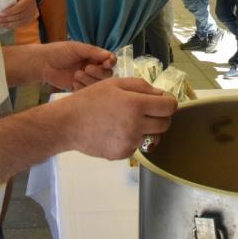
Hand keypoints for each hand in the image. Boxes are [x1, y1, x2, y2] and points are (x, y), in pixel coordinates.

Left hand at [0, 0, 38, 29]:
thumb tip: (0, 8)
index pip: (19, 7)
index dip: (10, 11)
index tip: (1, 13)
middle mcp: (32, 7)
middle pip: (19, 16)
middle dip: (7, 18)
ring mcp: (32, 14)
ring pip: (20, 22)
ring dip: (8, 24)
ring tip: (0, 23)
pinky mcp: (31, 19)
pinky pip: (21, 24)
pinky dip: (12, 26)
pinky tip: (5, 25)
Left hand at [41, 40, 115, 89]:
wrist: (43, 63)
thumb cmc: (59, 52)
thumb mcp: (76, 48)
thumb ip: (92, 51)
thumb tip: (109, 55)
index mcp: (94, 57)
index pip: (110, 61)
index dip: (110, 62)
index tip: (106, 63)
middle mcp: (93, 68)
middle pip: (107, 74)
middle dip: (98, 72)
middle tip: (86, 68)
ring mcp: (87, 80)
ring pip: (98, 84)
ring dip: (89, 80)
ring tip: (76, 75)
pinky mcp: (79, 89)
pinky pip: (87, 92)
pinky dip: (82, 88)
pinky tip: (73, 83)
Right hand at [62, 77, 176, 159]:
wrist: (68, 124)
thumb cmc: (91, 99)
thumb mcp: (116, 83)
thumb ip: (142, 87)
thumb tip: (161, 95)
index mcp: (136, 105)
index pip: (169, 107)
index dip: (169, 103)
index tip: (163, 102)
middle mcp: (136, 125)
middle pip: (165, 124)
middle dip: (161, 116)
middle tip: (148, 111)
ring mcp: (129, 142)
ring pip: (152, 136)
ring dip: (147, 129)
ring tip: (128, 121)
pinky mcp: (122, 154)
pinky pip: (137, 146)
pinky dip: (133, 139)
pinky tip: (117, 131)